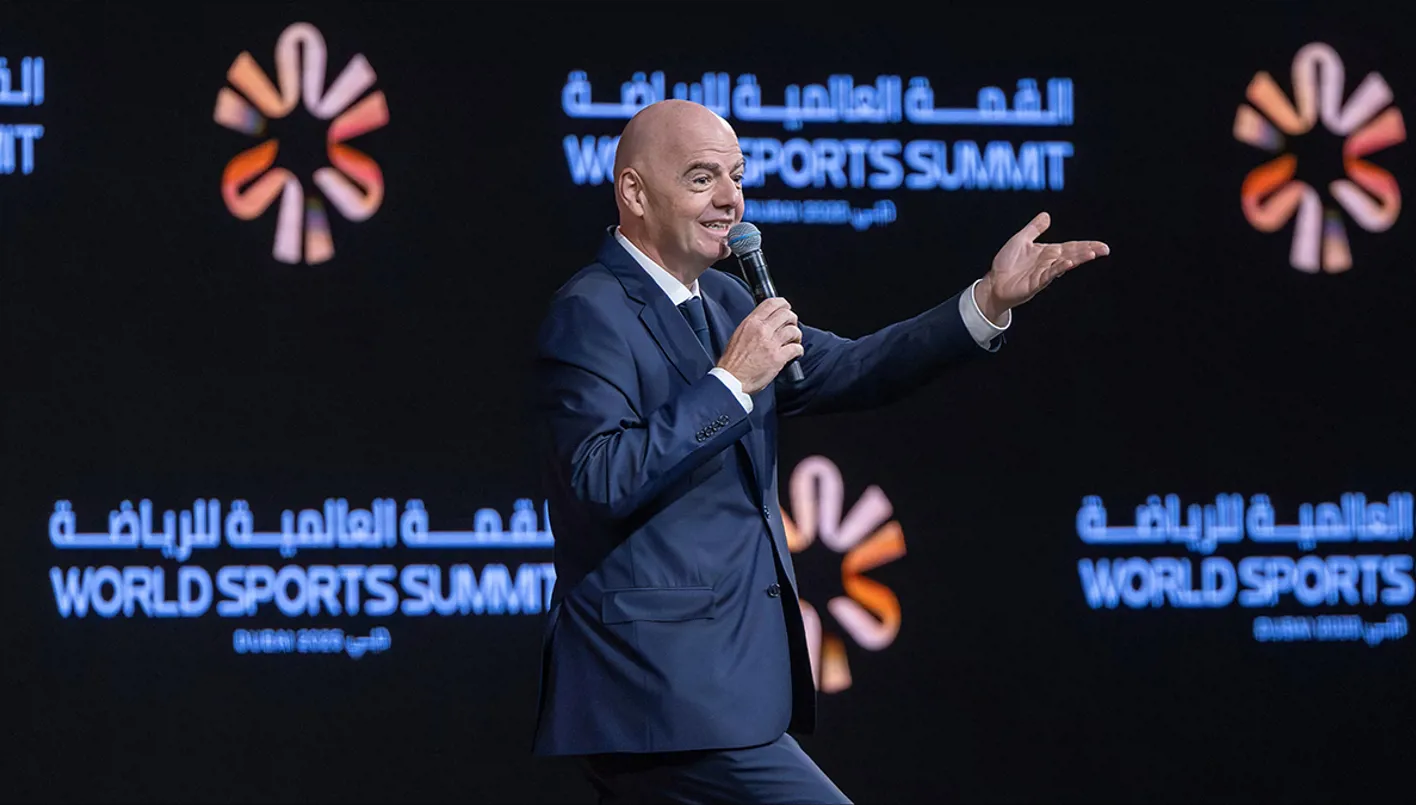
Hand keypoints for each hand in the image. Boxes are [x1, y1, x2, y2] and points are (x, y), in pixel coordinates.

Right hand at [716, 297, 802, 394]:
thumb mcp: (738, 335)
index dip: (783, 304)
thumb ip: (753, 326)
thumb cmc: (733, 361)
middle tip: (791, 327)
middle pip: (786, 314)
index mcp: (751, 322)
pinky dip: (799, 350)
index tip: (786, 308)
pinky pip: (796, 348)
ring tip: (794, 341)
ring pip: (794, 330)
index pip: (772, 303)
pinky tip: (795, 353)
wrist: (731, 379)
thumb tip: (767, 321)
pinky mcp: (778, 358)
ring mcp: (771, 343)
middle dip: (792, 320)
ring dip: (797, 335)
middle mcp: (762, 330)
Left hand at [974, 212, 1109, 321]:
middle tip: (1105, 249)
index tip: (1102, 245)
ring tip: (1091, 254)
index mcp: (1048, 252)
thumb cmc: (1006, 263)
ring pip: (1064, 264)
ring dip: (1078, 259)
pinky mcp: (1036, 282)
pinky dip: (1059, 269)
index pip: (1071, 247)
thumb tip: (1047, 215)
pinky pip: (1050, 274)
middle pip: (1073, 255)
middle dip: (1088, 251)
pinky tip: (1068, 264)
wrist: (994, 282)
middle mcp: (1049, 262)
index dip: (1086, 245)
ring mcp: (1044, 273)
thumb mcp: (1021, 240)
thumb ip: (1034, 229)